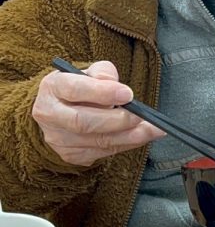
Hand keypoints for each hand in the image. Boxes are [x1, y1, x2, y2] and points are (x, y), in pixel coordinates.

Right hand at [32, 61, 164, 166]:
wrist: (62, 111)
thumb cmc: (80, 87)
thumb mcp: (88, 72)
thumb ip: (103, 73)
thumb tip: (118, 88)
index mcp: (52, 87)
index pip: (75, 90)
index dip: (103, 92)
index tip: (128, 94)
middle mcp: (50, 114)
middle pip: (84, 122)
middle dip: (118, 120)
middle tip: (142, 116)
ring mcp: (58, 139)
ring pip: (96, 141)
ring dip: (129, 136)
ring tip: (153, 129)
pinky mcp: (71, 155)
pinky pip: (103, 153)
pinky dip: (126, 145)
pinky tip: (142, 137)